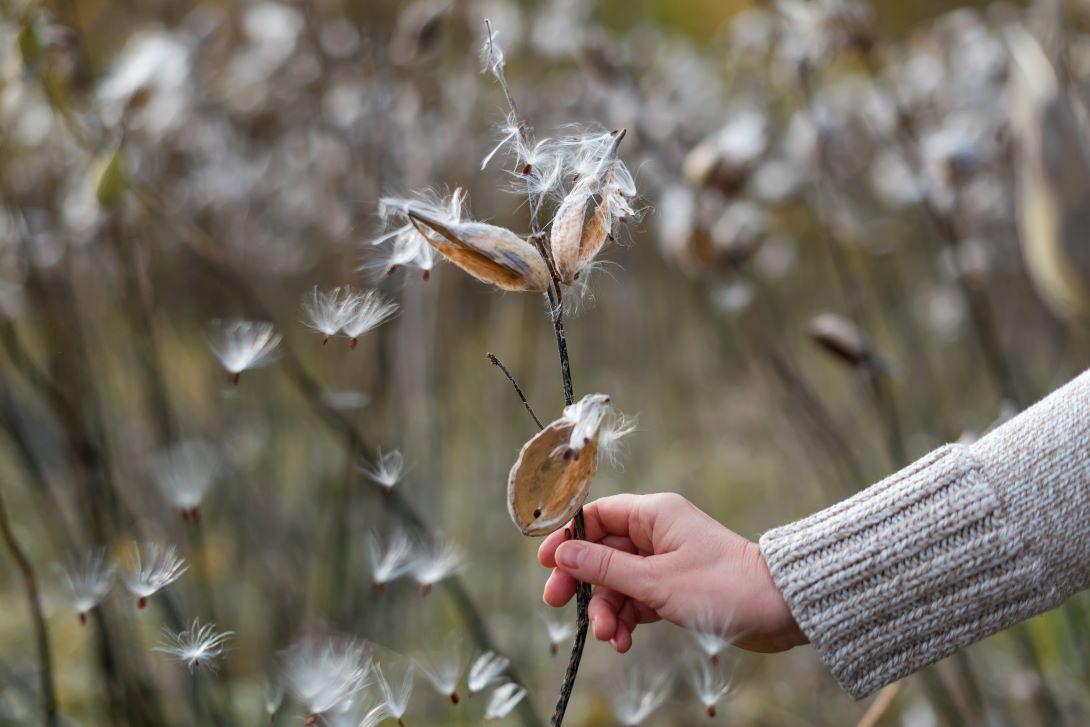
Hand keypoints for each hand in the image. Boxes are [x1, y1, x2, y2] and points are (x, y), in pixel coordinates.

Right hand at [538, 493, 806, 653]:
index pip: (597, 517)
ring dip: (608, 609)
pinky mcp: (675, 588)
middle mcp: (657, 533)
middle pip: (603, 552)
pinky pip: (638, 600)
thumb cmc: (721, 586)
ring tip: (610, 637)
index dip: (569, 539)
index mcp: (653, 514)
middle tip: (558, 604)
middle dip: (583, 582)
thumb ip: (606, 568)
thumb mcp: (655, 580)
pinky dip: (629, 619)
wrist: (778, 610)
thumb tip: (564, 554)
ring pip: (619, 581)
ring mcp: (666, 561)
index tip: (546, 563)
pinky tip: (625, 641)